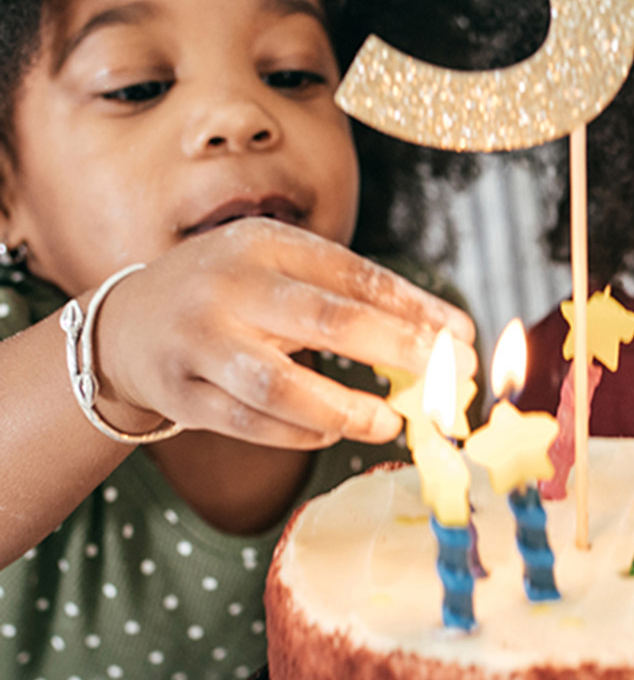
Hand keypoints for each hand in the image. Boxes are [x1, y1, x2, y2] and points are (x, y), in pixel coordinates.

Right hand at [93, 218, 475, 448]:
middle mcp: (229, 288)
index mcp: (263, 245)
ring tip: (391, 422)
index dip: (415, 308)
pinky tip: (335, 433)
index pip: (354, 276)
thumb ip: (342, 294)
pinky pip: (249, 424)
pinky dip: (299, 434)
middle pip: (327, 321)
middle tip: (449, 377)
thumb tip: (434, 334)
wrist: (125, 323)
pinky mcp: (180, 393)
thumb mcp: (277, 268)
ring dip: (345, 408)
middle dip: (399, 350)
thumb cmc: (228, 292)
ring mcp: (198, 342)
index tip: (462, 335)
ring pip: (280, 386)